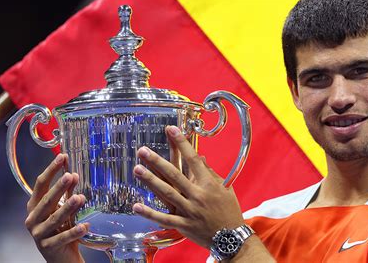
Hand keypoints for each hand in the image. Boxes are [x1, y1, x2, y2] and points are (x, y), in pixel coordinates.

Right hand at [25, 154, 87, 262]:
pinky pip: (62, 238)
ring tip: (80, 198)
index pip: (40, 185)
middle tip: (70, 176)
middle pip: (46, 200)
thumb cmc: (60, 228)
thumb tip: (74, 174)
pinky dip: (74, 232)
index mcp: (35, 206)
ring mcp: (39, 234)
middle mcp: (33, 218)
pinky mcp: (48, 247)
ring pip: (54, 219)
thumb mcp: (63, 208)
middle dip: (58, 188)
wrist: (61, 255)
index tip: (62, 157)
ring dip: (68, 208)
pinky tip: (84, 226)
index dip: (50, 170)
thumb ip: (68, 193)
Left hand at [132, 125, 244, 247]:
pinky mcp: (183, 225)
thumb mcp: (224, 188)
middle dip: (158, 161)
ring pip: (167, 193)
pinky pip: (164, 218)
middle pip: (174, 175)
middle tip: (143, 150)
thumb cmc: (229, 210)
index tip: (171, 130)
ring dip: (151, 181)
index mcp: (208, 184)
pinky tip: (136, 206)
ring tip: (137, 169)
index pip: (193, 159)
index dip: (181, 143)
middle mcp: (197, 195)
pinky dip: (150, 213)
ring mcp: (189, 210)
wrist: (230, 237)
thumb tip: (200, 157)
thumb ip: (210, 172)